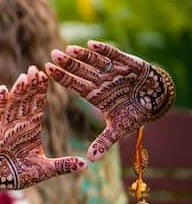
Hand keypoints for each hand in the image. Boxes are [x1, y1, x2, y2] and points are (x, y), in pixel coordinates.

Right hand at [0, 66, 86, 195]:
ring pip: (13, 104)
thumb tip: (85, 164)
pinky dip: (0, 102)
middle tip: (37, 68)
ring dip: (18, 90)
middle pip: (26, 101)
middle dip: (31, 85)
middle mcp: (18, 124)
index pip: (38, 106)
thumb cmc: (18, 176)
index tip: (47, 76)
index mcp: (31, 130)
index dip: (42, 92)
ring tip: (24, 76)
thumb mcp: (44, 170)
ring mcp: (5, 126)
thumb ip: (63, 166)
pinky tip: (3, 90)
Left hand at [45, 40, 175, 160]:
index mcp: (95, 95)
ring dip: (82, 55)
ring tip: (69, 49)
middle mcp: (100, 81)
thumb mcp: (119, 128)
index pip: (74, 85)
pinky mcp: (126, 62)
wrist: (156, 100)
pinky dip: (104, 50)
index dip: (62, 78)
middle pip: (80, 71)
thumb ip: (104, 141)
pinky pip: (113, 55)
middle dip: (68, 64)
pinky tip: (91, 44)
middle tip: (52, 55)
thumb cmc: (134, 113)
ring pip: (94, 62)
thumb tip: (91, 160)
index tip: (47, 70)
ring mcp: (112, 71)